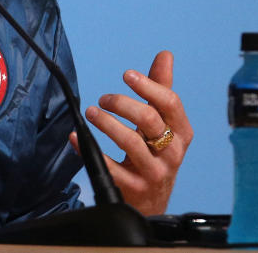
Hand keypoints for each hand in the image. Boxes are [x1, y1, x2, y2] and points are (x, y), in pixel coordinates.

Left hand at [69, 50, 191, 215]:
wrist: (151, 203)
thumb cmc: (156, 154)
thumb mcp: (163, 123)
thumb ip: (160, 89)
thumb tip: (165, 55)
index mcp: (181, 133)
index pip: (171, 103)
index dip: (149, 85)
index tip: (126, 74)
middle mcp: (172, 152)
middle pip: (150, 120)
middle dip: (123, 104)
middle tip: (103, 99)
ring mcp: (154, 172)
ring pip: (131, 143)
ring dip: (106, 123)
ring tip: (90, 112)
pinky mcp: (134, 189)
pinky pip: (110, 167)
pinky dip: (88, 150)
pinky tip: (75, 137)